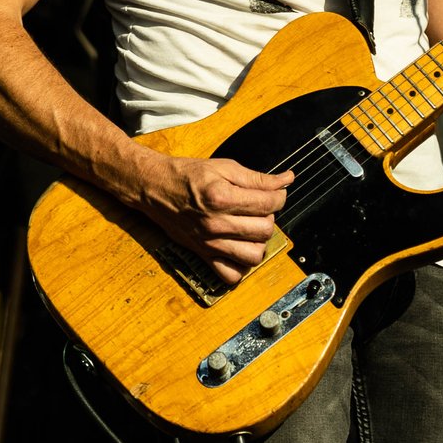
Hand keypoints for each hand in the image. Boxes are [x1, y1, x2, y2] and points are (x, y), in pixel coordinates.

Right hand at [134, 154, 293, 284]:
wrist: (155, 188)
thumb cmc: (187, 175)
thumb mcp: (223, 167)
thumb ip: (257, 177)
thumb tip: (287, 180)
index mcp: (222, 197)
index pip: (269, 203)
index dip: (279, 196)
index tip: (275, 192)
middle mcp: (216, 223)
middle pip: (265, 229)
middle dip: (269, 216)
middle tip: (259, 208)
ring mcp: (209, 242)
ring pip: (253, 255)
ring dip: (258, 242)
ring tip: (250, 228)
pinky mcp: (203, 254)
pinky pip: (230, 275)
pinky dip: (240, 267)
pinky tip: (239, 248)